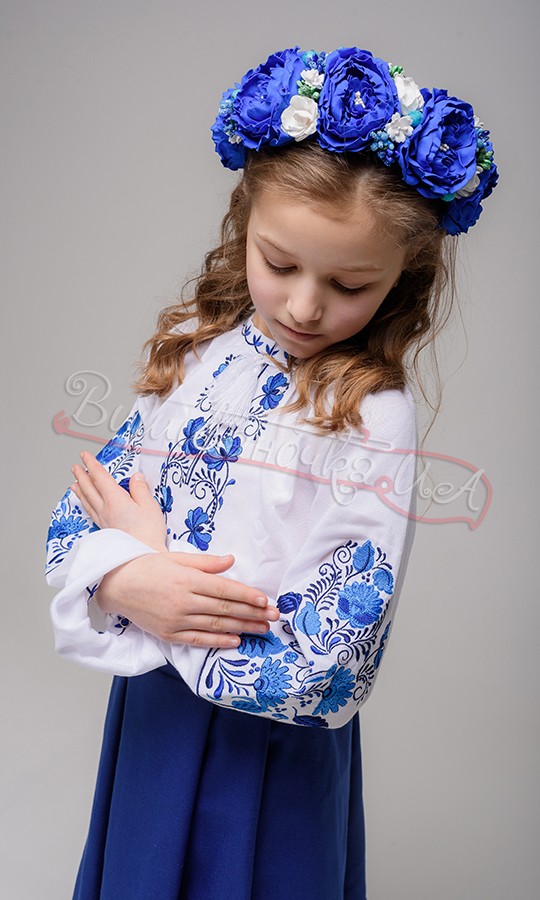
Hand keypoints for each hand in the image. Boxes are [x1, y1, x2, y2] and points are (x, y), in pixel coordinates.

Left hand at [71, 451, 167, 551]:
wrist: (140, 560)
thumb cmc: (147, 535)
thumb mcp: (150, 507)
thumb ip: (141, 490)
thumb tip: (136, 477)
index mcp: (115, 500)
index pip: (100, 477)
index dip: (91, 465)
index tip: (84, 456)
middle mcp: (105, 510)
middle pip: (89, 489)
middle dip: (82, 476)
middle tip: (75, 467)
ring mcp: (104, 522)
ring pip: (87, 502)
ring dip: (80, 491)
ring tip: (74, 485)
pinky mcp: (106, 532)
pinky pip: (91, 513)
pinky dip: (86, 505)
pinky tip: (87, 507)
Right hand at [95, 552, 279, 648]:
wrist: (116, 585)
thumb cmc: (147, 566)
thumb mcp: (177, 558)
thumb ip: (206, 563)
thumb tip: (232, 561)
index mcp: (187, 580)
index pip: (225, 590)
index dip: (248, 596)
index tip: (266, 600)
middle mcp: (183, 601)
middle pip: (225, 609)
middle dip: (253, 614)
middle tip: (274, 617)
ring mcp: (176, 620)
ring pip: (216, 626)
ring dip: (242, 628)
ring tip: (262, 630)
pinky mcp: (168, 634)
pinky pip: (198, 640)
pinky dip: (218, 642)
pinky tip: (235, 642)